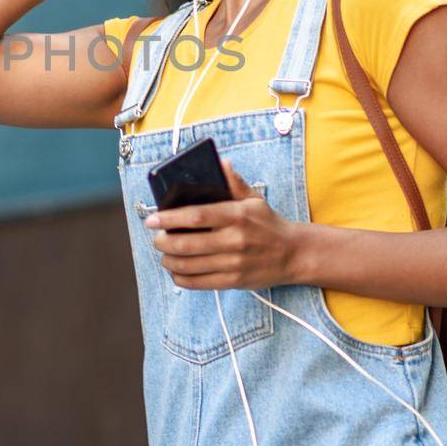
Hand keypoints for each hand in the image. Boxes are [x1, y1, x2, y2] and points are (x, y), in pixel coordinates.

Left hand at [145, 158, 308, 289]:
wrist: (294, 254)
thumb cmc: (268, 224)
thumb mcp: (254, 199)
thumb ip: (234, 182)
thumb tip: (219, 162)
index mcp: (237, 215)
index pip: (196, 215)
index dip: (169, 218)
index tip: (152, 219)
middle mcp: (235, 240)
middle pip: (187, 243)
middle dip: (164, 242)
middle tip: (156, 239)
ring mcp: (234, 263)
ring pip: (190, 265)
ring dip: (169, 261)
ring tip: (164, 254)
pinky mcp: (234, 281)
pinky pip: (199, 283)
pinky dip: (182, 278)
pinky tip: (176, 271)